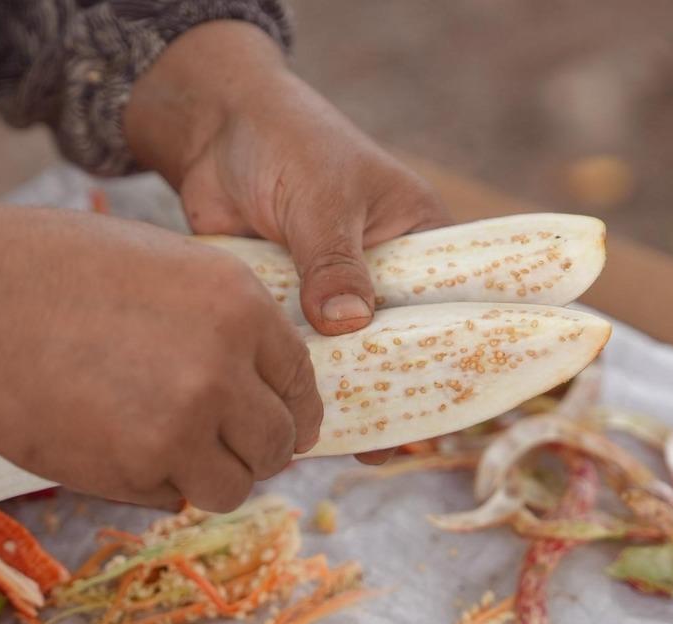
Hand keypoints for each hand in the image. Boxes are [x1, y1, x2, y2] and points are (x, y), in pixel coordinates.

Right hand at [0, 200, 322, 511]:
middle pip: (278, 441)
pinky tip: (117, 450)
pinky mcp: (138, 468)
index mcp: (240, 306)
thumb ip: (221, 323)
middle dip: (257, 452)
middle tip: (226, 450)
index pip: (299, 381)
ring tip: (169, 455)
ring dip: (211, 478)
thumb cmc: (55, 273)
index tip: (283, 428)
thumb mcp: (165, 269)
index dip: (292, 411)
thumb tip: (255, 380)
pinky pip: (174, 497)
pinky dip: (156, 487)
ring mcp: (185, 423)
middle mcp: (226, 367)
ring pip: (235, 484)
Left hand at [125, 22, 451, 462]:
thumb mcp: (323, 196)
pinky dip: (297, 379)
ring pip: (348, 354)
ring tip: (345, 445)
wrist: (215, 130)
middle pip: (400, 342)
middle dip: (396, 389)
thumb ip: (334, 259)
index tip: (452, 405)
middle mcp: (383, 273)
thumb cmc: (288, 142)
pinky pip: (300, 351)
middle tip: (393, 444)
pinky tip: (295, 417)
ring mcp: (333, 293)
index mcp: (418, 239)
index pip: (455, 304)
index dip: (458, 355)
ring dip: (345, 391)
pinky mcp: (288, 305)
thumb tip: (347, 324)